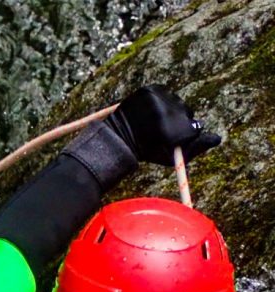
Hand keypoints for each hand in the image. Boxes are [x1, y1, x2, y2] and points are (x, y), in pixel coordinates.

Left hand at [105, 85, 220, 165]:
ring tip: (155, 123)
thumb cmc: (146, 151)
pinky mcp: (150, 88)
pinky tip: (152, 112)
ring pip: (178, 103)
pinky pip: (167, 94)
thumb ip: (195, 149)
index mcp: (166, 131)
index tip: (172, 141)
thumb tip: (218, 139)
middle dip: (179, 124)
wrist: (118, 137)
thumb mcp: (170, 157)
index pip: (194, 129)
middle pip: (187, 114)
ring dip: (172, 113)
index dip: (185, 137)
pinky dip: (164, 103)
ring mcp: (155, 97)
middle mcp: (162, 111)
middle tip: (162, 133)